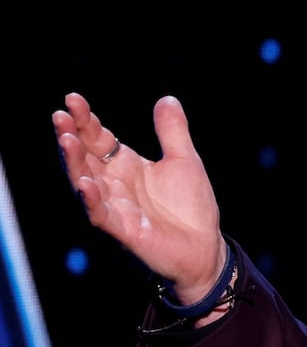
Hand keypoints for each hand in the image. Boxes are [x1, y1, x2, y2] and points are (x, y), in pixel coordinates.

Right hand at [52, 92, 228, 300]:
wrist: (205, 248)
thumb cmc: (190, 207)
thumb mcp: (185, 161)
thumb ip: (173, 132)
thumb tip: (167, 98)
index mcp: (125, 165)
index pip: (98, 138)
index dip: (86, 119)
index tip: (73, 98)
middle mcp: (113, 184)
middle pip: (85, 156)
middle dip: (71, 135)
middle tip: (61, 114)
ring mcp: (115, 207)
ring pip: (84, 182)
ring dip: (74, 162)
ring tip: (66, 139)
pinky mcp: (122, 230)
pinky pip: (100, 214)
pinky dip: (91, 199)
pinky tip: (85, 183)